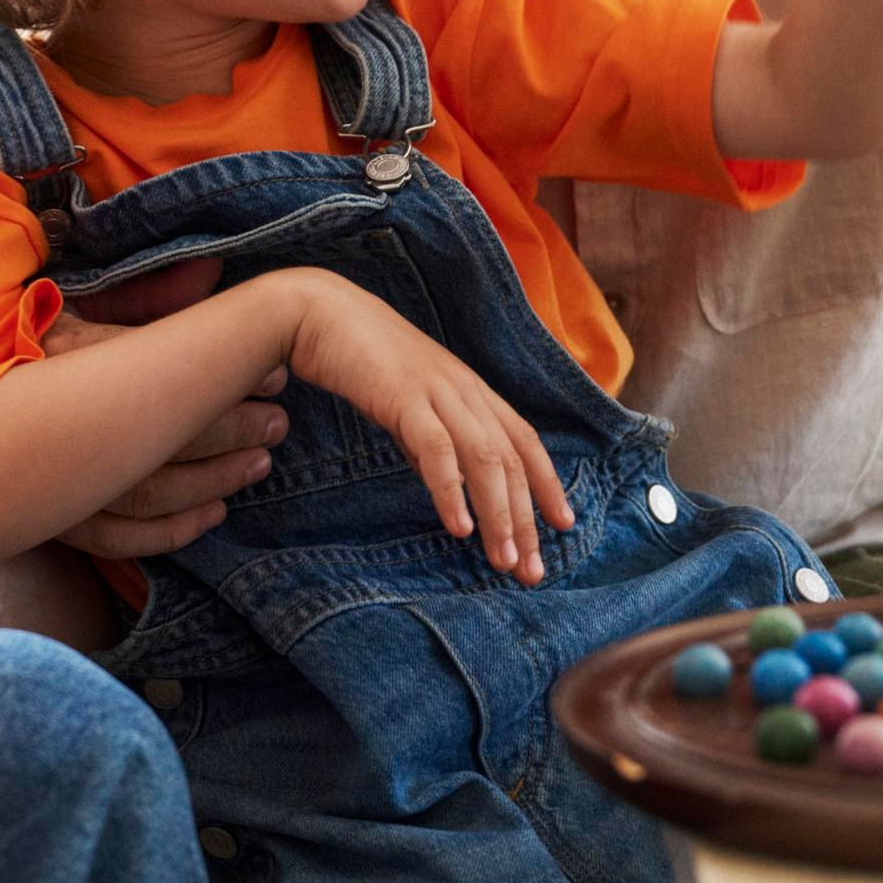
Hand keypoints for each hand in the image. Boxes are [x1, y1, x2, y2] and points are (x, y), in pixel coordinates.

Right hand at [43, 257, 287, 559]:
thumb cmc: (26, 350)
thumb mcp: (79, 309)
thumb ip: (144, 296)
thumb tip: (207, 271)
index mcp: (62, 355)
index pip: (152, 367)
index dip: (220, 374)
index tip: (273, 374)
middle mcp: (51, 418)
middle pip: (156, 435)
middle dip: (228, 428)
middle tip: (277, 422)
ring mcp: (49, 477)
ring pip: (143, 492)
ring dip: (212, 480)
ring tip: (260, 462)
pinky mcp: (49, 519)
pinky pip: (116, 539)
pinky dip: (170, 532)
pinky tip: (214, 514)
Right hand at [279, 270, 571, 584]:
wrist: (319, 312)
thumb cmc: (360, 358)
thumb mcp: (407, 404)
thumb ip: (429, 440)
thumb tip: (445, 483)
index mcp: (470, 389)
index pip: (524, 441)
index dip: (548, 483)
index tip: (563, 526)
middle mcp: (465, 389)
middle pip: (511, 460)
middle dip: (526, 518)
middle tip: (532, 570)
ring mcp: (437, 391)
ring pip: (484, 458)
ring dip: (498, 513)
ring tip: (503, 560)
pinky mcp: (404, 396)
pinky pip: (437, 449)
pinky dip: (451, 490)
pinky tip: (458, 526)